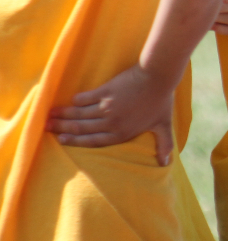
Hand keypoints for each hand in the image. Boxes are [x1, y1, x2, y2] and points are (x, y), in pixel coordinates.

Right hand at [46, 64, 174, 166]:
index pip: (94, 141)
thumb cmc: (162, 101)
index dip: (76, 142)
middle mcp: (111, 122)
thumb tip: (166, 163)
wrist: (158, 77)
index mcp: (122, 133)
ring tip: (50, 116)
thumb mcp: (164, 125)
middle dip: (63, 129)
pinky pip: (86, 98)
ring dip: (64, 116)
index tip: (62, 140)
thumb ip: (164, 144)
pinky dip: (76, 100)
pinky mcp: (105, 91)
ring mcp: (107, 106)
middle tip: (48, 128)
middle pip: (82, 128)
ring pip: (80, 114)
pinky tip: (69, 101)